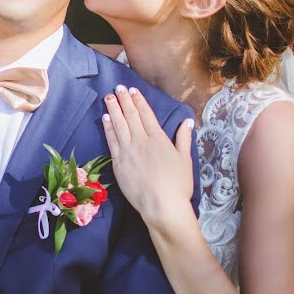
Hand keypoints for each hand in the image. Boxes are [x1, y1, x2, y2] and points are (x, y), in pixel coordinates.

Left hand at [102, 85, 194, 232]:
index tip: (132, 90)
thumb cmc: (177, 185)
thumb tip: (187, 121)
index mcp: (158, 139)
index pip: (146, 114)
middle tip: (117, 88)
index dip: (138, 100)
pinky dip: (108, 128)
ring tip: (108, 98)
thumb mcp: (185, 160)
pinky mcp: (118, 163)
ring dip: (113, 109)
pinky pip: (111, 141)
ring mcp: (128, 152)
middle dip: (123, 100)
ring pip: (118, 125)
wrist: (162, 206)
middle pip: (130, 116)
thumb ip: (184, 139)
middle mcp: (141, 141)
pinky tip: (105, 118)